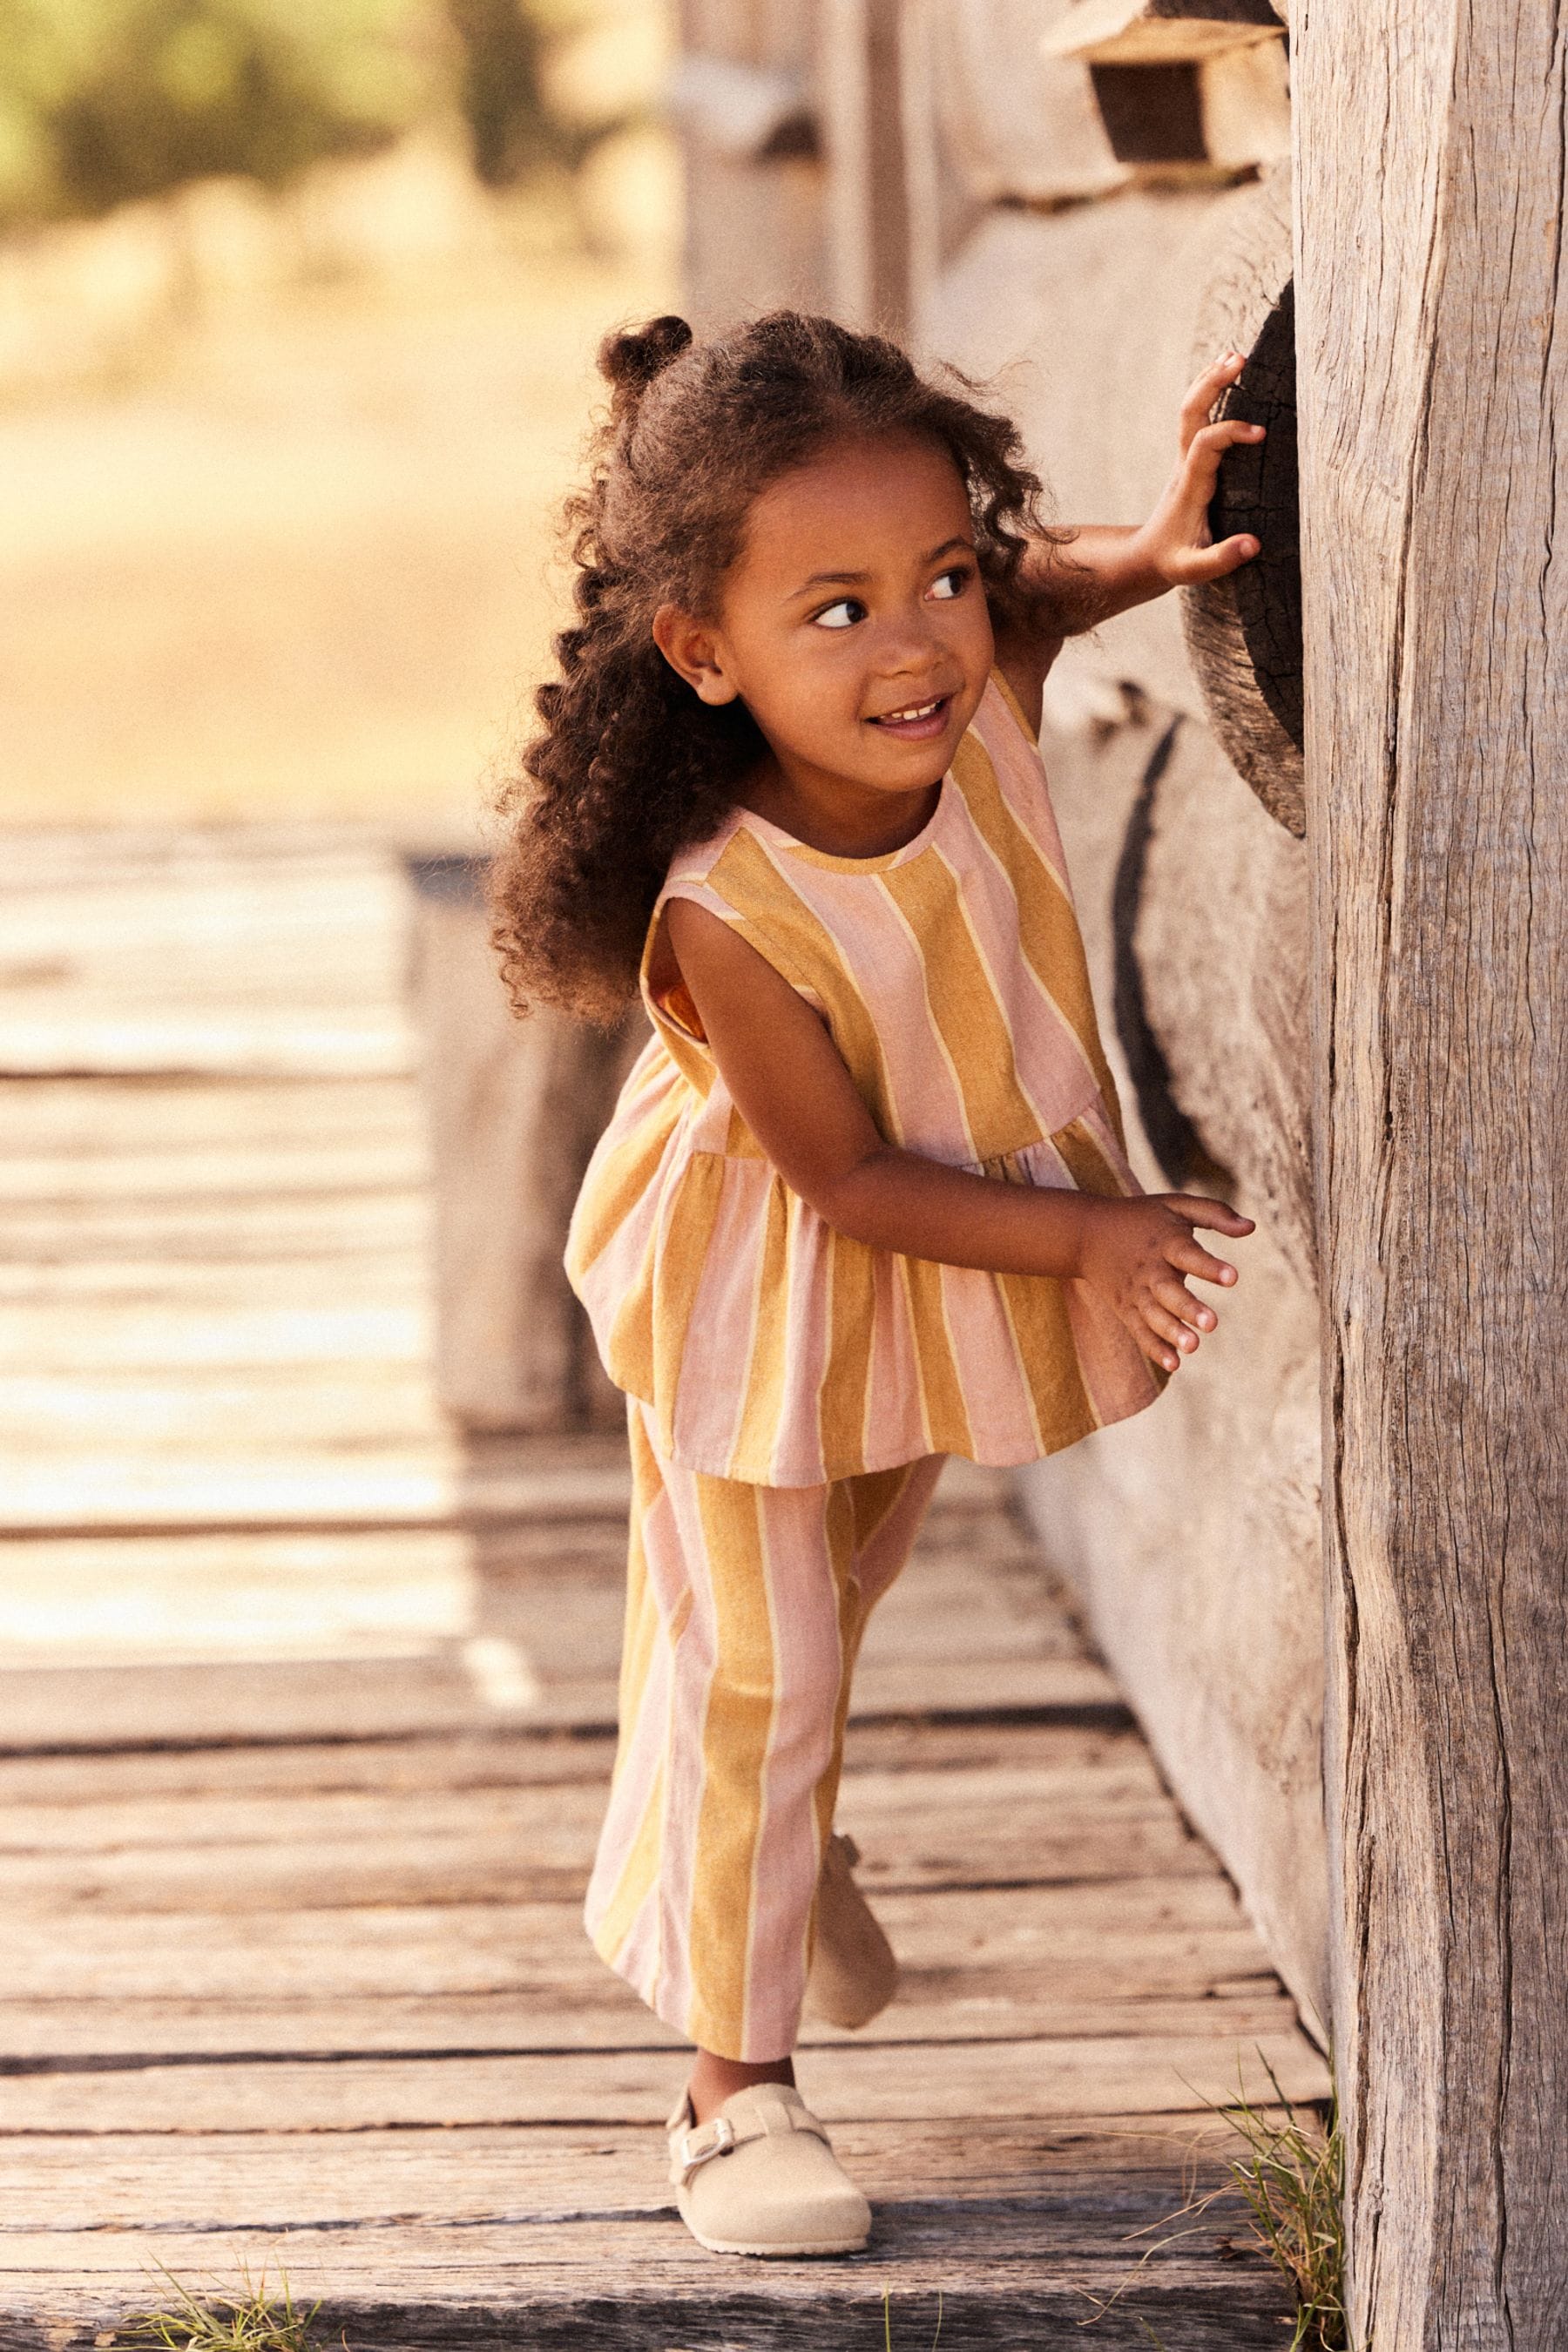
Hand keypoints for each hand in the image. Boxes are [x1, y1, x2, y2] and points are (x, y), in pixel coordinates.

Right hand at [1074, 1192, 1254, 1374]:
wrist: (1086, 1234)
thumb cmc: (1142, 1218)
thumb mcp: (1175, 1206)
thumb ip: (1215, 1214)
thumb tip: (1252, 1227)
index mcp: (1164, 1242)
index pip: (1187, 1254)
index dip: (1209, 1266)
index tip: (1233, 1278)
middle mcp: (1149, 1270)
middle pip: (1168, 1291)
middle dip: (1188, 1308)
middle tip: (1212, 1323)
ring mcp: (1135, 1293)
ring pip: (1153, 1315)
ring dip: (1171, 1332)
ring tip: (1193, 1346)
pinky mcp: (1126, 1310)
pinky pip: (1140, 1332)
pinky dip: (1154, 1348)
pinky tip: (1175, 1364)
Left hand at [1127, 354, 1264, 592]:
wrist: (1146, 557)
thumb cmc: (1171, 561)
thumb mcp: (1192, 570)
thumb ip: (1221, 559)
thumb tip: (1253, 544)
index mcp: (1190, 486)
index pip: (1206, 444)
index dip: (1231, 432)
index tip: (1261, 433)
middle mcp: (1185, 465)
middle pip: (1191, 413)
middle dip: (1212, 384)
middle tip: (1239, 359)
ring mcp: (1185, 458)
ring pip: (1192, 409)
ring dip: (1210, 381)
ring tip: (1236, 355)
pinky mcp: (1190, 458)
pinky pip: (1197, 416)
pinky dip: (1210, 392)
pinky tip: (1226, 374)